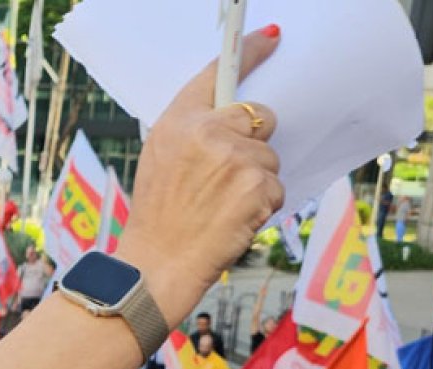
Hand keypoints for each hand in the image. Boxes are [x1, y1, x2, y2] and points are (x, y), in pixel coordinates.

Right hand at [115, 28, 281, 326]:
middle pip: (259, 117)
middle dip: (255, 144)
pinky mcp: (256, 186)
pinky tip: (233, 223)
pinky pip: (276, 190)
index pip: (215, 75)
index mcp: (176, 124)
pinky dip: (262, 209)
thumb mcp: (160, 165)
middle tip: (231, 177)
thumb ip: (191, 137)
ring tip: (222, 210)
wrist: (156, 267)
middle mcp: (205, 134)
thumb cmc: (157, 222)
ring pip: (269, 159)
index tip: (268, 37)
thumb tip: (230, 125)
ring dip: (257, 185)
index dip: (247, 52)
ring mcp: (233, 158)